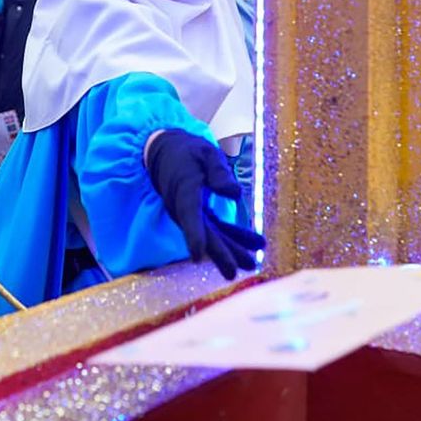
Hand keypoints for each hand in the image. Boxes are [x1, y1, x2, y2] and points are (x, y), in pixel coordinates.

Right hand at [145, 129, 264, 279]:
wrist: (166, 153)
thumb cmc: (187, 151)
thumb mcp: (206, 153)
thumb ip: (219, 171)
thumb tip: (235, 193)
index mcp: (184, 190)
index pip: (189, 215)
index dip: (194, 235)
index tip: (197, 255)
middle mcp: (184, 208)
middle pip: (204, 234)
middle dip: (223, 253)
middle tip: (242, 269)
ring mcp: (190, 215)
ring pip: (212, 236)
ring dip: (232, 249)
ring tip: (253, 264)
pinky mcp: (198, 215)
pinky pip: (216, 229)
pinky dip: (233, 236)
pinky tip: (254, 244)